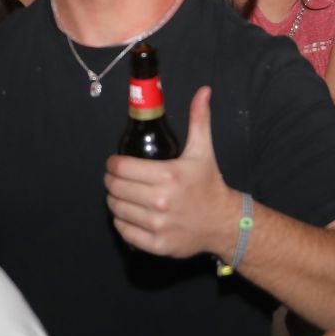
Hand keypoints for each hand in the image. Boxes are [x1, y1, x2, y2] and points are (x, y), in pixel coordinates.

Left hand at [104, 87, 240, 259]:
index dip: (113, 164)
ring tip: (122, 195)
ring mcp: (158, 225)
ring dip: (114, 200)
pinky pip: (124, 231)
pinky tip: (129, 213)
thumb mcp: (203, 151)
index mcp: (168, 175)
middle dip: (111, 181)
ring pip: (117, 209)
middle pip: (115, 188)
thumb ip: (199, 119)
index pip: (122, 168)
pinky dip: (122, 221)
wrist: (223, 222)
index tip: (116, 163)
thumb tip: (203, 90)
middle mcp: (161, 201)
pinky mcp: (156, 244)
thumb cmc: (209, 184)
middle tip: (116, 178)